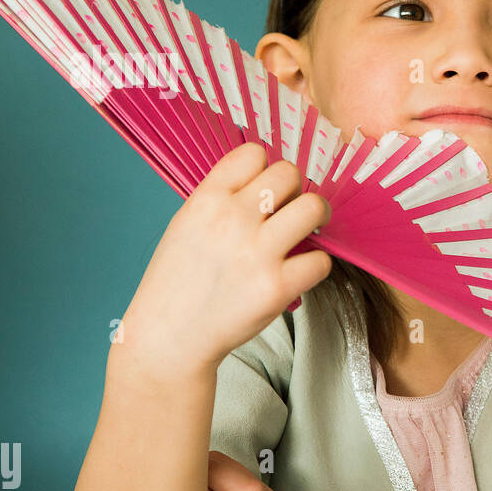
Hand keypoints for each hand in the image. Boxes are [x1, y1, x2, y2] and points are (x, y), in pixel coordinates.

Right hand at [120, 142, 331, 380]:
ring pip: (314, 207)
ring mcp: (257, 252)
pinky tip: (299, 271)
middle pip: (289, 174)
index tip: (266, 190)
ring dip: (316, 218)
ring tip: (306, 232)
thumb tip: (267, 181)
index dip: (265, 168)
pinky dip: (315, 265)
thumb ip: (222, 200)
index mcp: (206, 200)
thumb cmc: (179, 283)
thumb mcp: (186, 226)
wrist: (169, 337)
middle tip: (290, 212)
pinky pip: (321, 259)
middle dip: (295, 191)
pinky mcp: (277, 286)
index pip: (253, 153)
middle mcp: (232, 219)